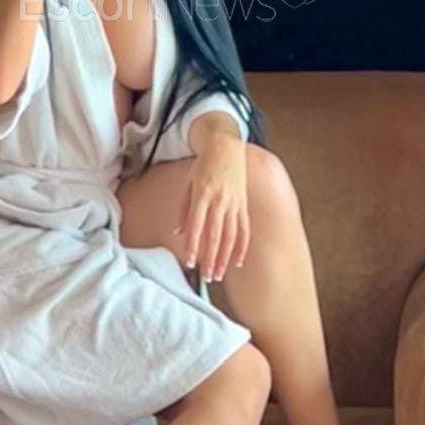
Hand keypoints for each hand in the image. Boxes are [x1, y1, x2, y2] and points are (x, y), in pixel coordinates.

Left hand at [174, 132, 248, 282]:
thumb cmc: (204, 165)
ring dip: (225, 257)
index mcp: (202, 194)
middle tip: (207, 277)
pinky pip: (244, 229)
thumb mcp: (188, 183)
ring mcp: (234, 203)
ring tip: (219, 274)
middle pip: (215, 235)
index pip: (196, 226)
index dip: (193, 246)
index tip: (190, 262)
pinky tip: (238, 261)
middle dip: (210, 258)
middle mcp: (219, 200)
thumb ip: (184, 209)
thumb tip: (180, 233)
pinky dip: (242, 246)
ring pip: (230, 236)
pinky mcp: (243, 204)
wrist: (226, 147)